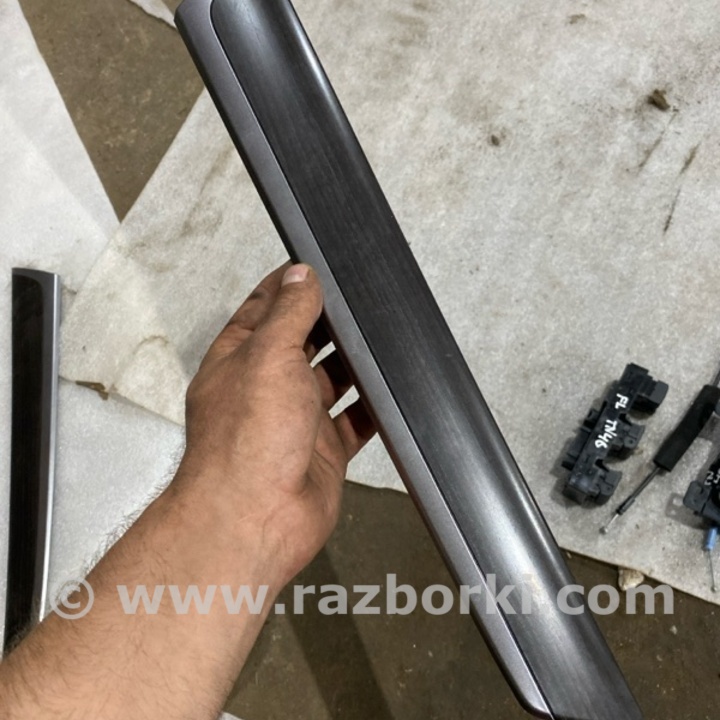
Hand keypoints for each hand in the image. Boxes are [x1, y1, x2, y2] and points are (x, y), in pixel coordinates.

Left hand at [178, 263, 374, 585]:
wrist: (257, 518)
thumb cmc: (246, 441)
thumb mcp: (268, 356)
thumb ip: (289, 314)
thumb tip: (300, 275)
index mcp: (241, 360)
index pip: (264, 310)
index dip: (289, 287)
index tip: (315, 268)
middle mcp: (267, 388)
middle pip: (303, 343)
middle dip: (329, 324)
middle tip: (360, 303)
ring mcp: (296, 420)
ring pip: (332, 381)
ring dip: (354, 364)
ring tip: (381, 339)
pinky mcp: (324, 450)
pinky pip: (355, 421)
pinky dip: (373, 408)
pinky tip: (390, 391)